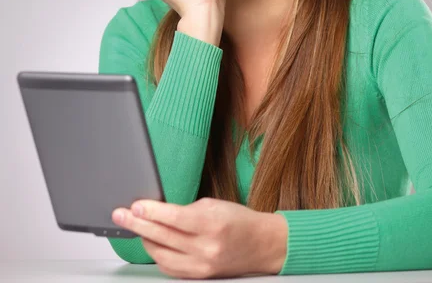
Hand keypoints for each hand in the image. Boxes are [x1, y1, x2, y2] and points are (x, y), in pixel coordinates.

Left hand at [111, 197, 287, 278]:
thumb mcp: (215, 205)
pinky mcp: (199, 277)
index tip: (135, 206)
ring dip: (144, 240)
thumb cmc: (239, 220)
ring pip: (161, 255)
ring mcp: (201, 266)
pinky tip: (151, 243)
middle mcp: (205, 248)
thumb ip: (186, 209)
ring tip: (135, 227)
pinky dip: (157, 255)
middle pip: (162, 237)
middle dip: (137, 224)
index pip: (173, 218)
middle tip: (121, 215)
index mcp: (211, 224)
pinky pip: (169, 268)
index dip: (151, 212)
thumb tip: (157, 211)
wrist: (261, 244)